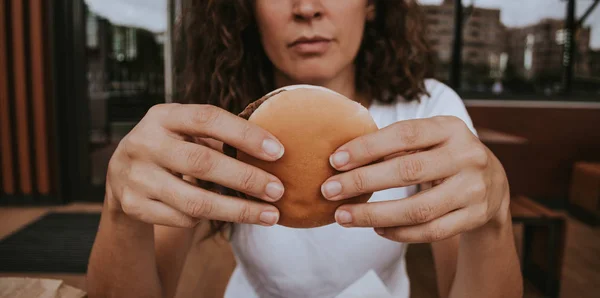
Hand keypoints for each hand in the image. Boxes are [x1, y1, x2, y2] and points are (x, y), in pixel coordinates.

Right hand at [105, 103, 285, 227]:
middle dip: (246, 179)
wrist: (121, 176)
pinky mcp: (133, 205)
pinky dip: (209, 218)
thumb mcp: (186, 131)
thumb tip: (273, 152)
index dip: (244, 134)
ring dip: (238, 210)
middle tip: (278, 190)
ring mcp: (136, 176)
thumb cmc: (171, 148)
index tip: (278, 151)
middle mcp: (144, 143)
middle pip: (202, 163)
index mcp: (163, 116)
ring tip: (270, 215)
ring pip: (194, 201)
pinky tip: (227, 213)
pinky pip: (182, 218)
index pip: (207, 119)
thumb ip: (219, 135)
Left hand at [321, 116, 509, 242]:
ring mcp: (474, 189)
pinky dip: (399, 233)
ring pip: (418, 209)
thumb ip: (396, 143)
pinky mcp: (475, 217)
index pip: (404, 135)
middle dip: (362, 182)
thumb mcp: (430, 139)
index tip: (335, 160)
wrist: (494, 183)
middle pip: (407, 172)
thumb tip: (342, 156)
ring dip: (374, 214)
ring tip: (343, 216)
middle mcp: (467, 156)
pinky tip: (375, 228)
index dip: (367, 147)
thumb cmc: (444, 155)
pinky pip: (430, 231)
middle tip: (328, 191)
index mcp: (450, 128)